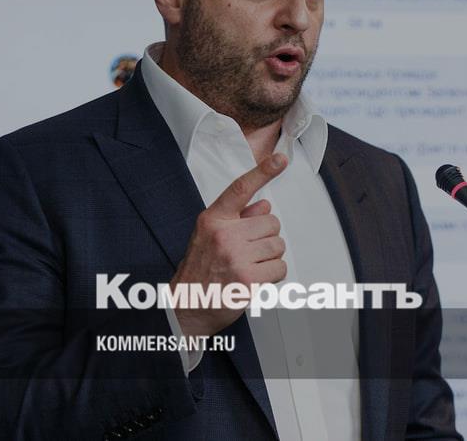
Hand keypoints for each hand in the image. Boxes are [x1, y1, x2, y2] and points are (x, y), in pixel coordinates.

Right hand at [169, 153, 288, 336]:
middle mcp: (224, 235)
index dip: (263, 171)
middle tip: (249, 251)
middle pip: (271, 223)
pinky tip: (255, 278)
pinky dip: (273, 274)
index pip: (240, 189)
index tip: (280, 160)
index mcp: (213, 219)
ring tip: (249, 266)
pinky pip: (279, 268)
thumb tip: (264, 206)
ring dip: (270, 257)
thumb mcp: (210, 236)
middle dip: (266, 237)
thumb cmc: (199, 271)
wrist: (186, 307)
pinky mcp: (247, 279)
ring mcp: (236, 257)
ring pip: (278, 246)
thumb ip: (237, 218)